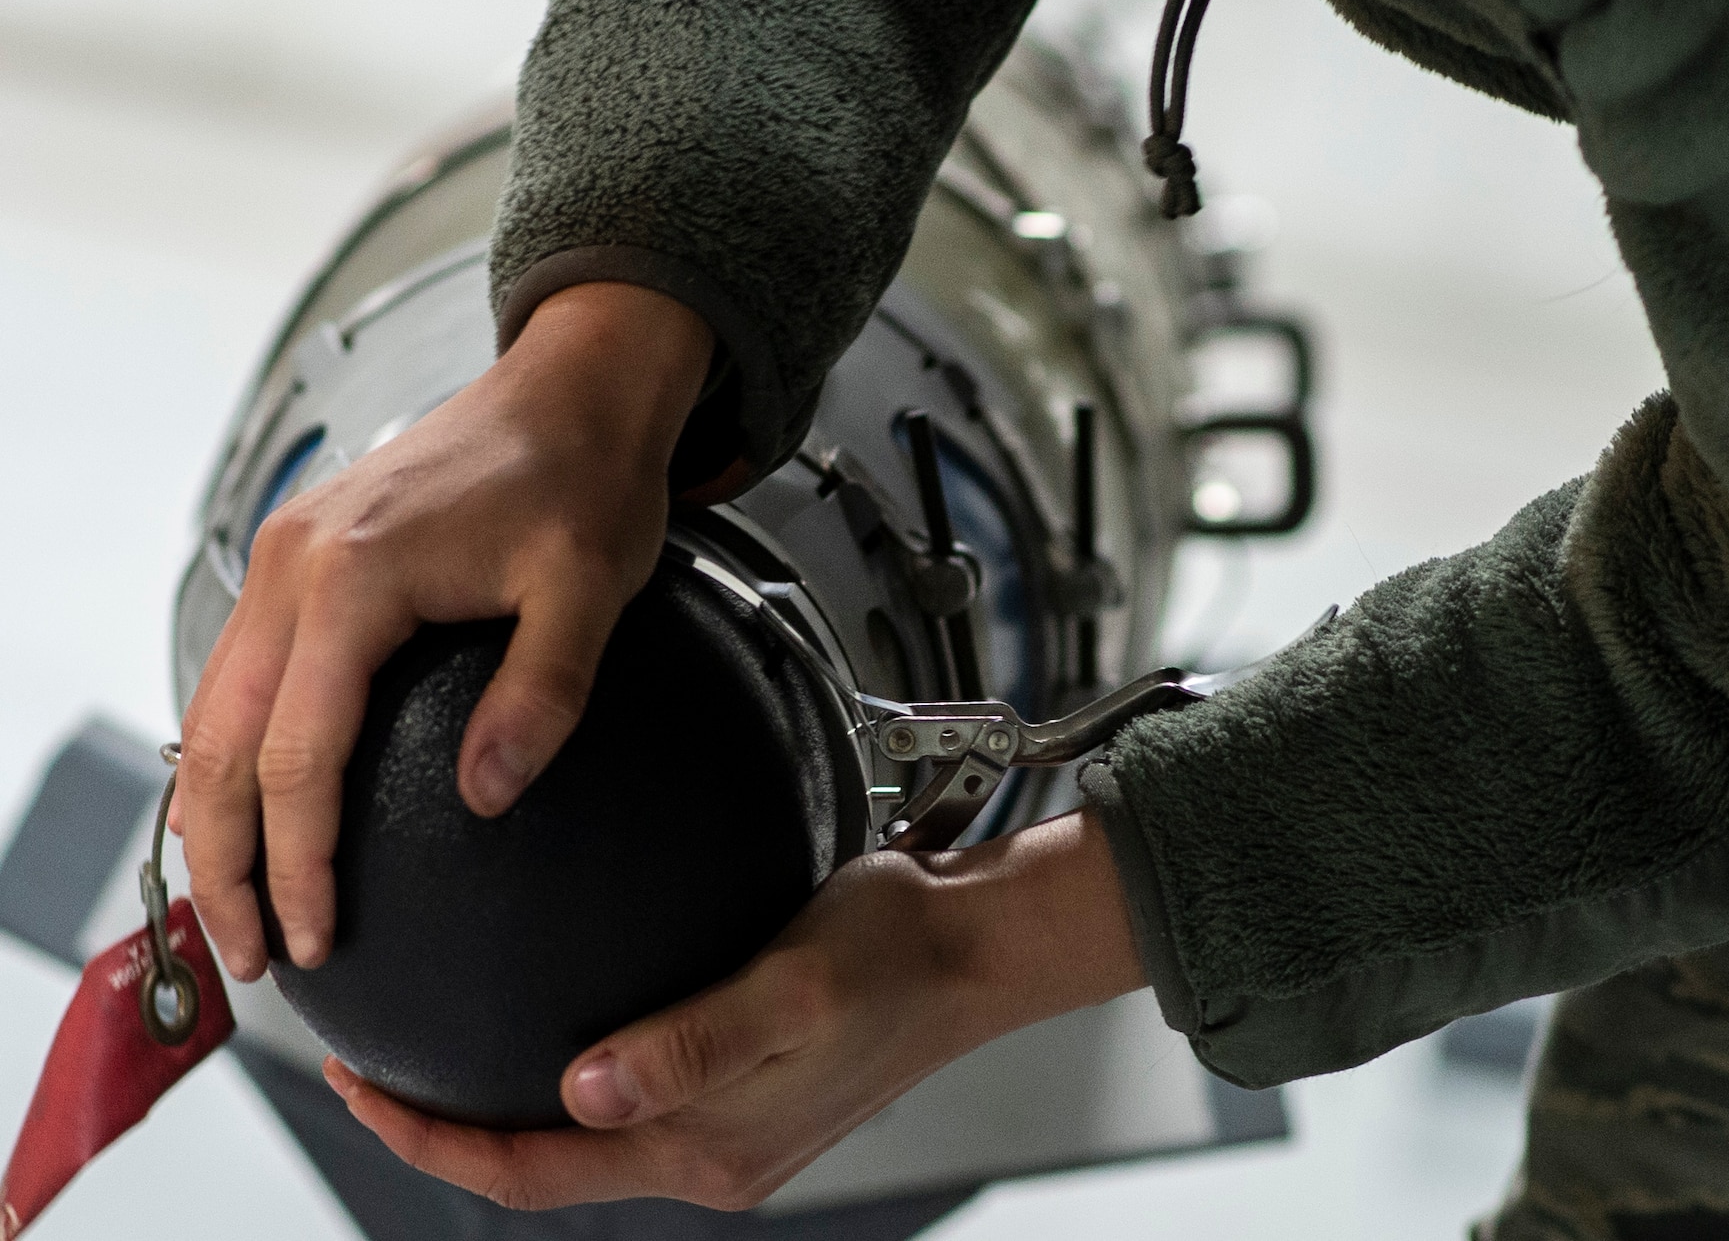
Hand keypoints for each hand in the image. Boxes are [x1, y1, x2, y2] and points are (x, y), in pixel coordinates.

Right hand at [174, 282, 714, 980]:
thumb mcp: (590, 587)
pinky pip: (242, 670)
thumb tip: (487, 796)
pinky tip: (257, 805)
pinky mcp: (305, 555)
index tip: (314, 937)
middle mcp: (297, 564)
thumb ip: (544, 694)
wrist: (573, 387)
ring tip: (243, 904)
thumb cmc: (584, 473)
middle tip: (253, 954)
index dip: (297, 861)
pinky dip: (233, 749)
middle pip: (219, 743)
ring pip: (212, 708)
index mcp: (355, 577)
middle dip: (225, 862)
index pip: (297, 755)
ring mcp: (290, 555)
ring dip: (216, 813)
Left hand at [325, 809, 1145, 1210]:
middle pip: (544, 1165)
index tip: (358, 1083)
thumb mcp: (794, 985)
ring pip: (584, 1137)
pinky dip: (569, 1073)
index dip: (432, 1142)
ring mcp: (731, 1131)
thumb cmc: (898, 953)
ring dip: (503, 1105)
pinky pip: (632, 1098)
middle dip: (444, 1129)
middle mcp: (710, 1155)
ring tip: (434, 1042)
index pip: (532, 1171)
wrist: (979, 948)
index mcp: (708, 1149)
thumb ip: (692, 1045)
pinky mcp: (748, 1093)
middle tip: (368, 1061)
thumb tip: (584, 1090)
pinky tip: (554, 1008)